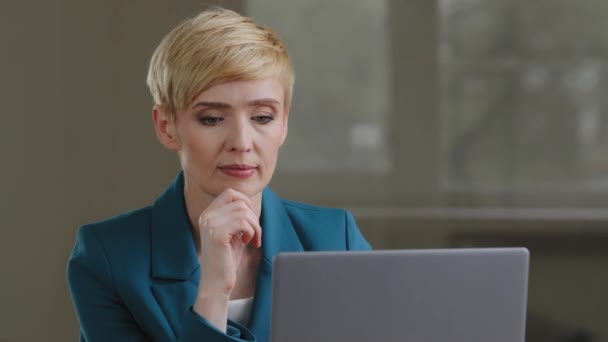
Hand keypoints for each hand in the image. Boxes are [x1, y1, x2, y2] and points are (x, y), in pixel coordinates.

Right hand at [193, 188, 261, 330]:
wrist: (216, 283)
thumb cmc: (226, 260)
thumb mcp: (233, 233)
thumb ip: (237, 217)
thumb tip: (249, 202)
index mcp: (208, 214)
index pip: (230, 193)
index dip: (246, 203)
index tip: (251, 221)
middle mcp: (207, 216)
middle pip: (239, 199)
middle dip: (252, 214)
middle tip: (254, 232)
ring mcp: (210, 224)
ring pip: (243, 210)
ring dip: (254, 225)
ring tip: (252, 239)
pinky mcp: (217, 234)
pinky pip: (243, 222)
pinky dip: (252, 231)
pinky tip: (248, 242)